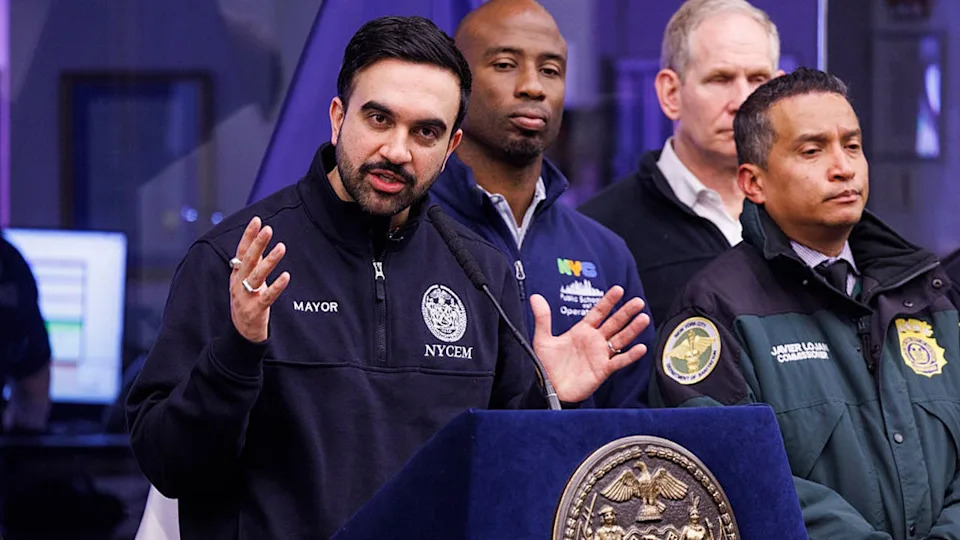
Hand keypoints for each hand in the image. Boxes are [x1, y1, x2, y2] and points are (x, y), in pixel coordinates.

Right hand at [230, 217, 289, 342]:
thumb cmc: (246, 302)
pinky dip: (277, 286)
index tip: (257, 220)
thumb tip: (260, 242)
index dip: (248, 236)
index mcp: (236, 275)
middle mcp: (238, 283)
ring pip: (257, 276)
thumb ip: (252, 263)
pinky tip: (286, 276)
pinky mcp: (256, 309)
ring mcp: (246, 297)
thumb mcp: (244, 281)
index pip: (241, 251)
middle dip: (258, 244)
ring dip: (269, 261)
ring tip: (281, 247)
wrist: (241, 333)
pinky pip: (267, 296)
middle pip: (248, 260)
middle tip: (268, 229)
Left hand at [531, 286, 648, 402]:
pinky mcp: (603, 370)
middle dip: (626, 312)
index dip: (608, 301)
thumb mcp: (543, 339)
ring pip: (620, 339)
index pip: (598, 312)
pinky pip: (619, 361)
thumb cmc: (547, 365)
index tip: (618, 289)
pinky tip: (640, 347)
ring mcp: (600, 355)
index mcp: (582, 331)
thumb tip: (536, 298)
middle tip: (638, 301)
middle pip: (614, 323)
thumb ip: (542, 318)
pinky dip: (630, 355)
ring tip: (643, 318)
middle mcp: (594, 341)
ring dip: (632, 329)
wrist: (549, 388)